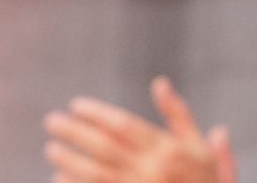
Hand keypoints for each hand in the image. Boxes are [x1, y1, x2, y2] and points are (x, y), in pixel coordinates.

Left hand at [43, 76, 237, 182]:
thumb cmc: (204, 179)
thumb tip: (159, 83)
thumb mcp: (198, 145)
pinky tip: (60, 176)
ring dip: (69, 160)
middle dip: (74, 132)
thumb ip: (178, 114)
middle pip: (104, 147)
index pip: (124, 125)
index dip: (97, 114)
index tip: (76, 105)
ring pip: (94, 173)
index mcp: (167, 149)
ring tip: (51, 148)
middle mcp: (151, 170)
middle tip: (52, 121)